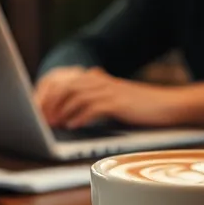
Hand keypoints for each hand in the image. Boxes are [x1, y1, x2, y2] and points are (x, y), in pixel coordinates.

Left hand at [37, 67, 185, 129]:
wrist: (168, 105)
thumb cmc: (138, 107)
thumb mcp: (112, 100)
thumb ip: (90, 101)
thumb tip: (64, 115)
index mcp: (95, 79)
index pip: (62, 81)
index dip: (46, 94)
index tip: (35, 111)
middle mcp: (100, 81)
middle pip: (65, 87)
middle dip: (49, 104)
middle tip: (39, 120)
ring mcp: (110, 90)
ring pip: (76, 96)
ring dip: (61, 111)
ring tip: (52, 124)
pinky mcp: (119, 103)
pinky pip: (94, 107)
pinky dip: (80, 116)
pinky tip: (73, 125)